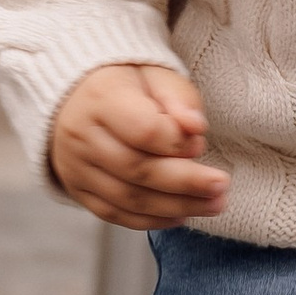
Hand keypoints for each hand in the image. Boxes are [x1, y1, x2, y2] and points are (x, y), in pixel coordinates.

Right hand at [49, 63, 230, 225]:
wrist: (73, 95)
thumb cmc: (125, 82)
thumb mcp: (155, 73)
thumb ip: (178, 98)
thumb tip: (195, 130)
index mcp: (101, 97)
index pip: (144, 130)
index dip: (178, 143)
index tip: (201, 144)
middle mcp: (82, 135)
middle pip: (138, 169)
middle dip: (186, 183)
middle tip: (222, 187)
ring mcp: (75, 166)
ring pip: (128, 198)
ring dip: (176, 207)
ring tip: (213, 205)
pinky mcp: (76, 189)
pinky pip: (114, 214)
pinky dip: (151, 220)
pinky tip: (180, 216)